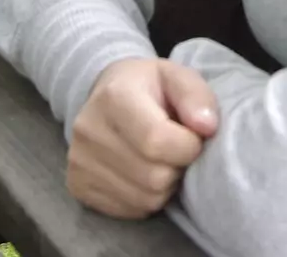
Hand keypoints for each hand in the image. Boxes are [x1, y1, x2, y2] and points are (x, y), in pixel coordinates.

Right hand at [67, 58, 218, 217]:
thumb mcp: (176, 76)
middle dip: (177, 167)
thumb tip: (207, 128)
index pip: (156, 141)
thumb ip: (196, 97)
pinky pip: (129, 210)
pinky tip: (143, 172)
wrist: (105, 93)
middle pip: (154, 177)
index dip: (188, 146)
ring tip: (161, 160)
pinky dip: (146, 198)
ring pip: (145, 199)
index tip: (193, 137)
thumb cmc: (148, 87)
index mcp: (114, 97)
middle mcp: (89, 131)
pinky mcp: (78, 186)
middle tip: (176, 149)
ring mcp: (79, 162)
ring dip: (164, 186)